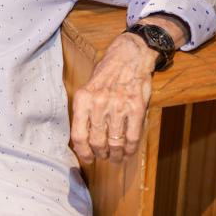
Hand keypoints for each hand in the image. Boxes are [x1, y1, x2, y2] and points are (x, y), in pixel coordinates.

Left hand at [70, 33, 157, 163]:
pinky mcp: (136, 108)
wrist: (129, 57)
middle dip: (100, 154)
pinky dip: (131, 149)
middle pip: (97, 141)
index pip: (79, 135)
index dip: (83, 152)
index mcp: (83, 99)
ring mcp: (118, 106)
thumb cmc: (106, 74)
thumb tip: (82, 139)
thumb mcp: (87, 88)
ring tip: (116, 158)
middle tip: (103, 156)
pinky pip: (133, 136)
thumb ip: (85, 111)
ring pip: (115, 142)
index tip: (87, 158)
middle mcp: (99, 103)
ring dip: (116, 155)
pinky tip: (129, 152)